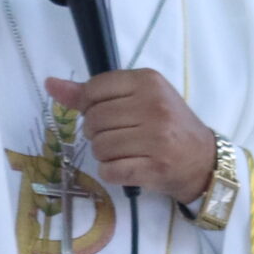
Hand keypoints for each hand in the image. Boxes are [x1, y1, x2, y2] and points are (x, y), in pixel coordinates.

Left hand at [45, 71, 217, 206]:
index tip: (105, 113)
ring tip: (123, 152)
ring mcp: (156, 138)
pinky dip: (111, 172)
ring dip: (103, 154)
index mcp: (148, 81)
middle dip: (96, 133)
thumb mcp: (138, 97)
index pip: (94, 90)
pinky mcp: (154, 168)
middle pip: (94, 120)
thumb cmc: (168, 124)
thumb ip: (93, 92)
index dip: (89, 106)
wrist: (203, 160)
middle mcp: (153, 106)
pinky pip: (110, 171)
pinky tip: (126, 167)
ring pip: (99, 147)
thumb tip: (50, 84)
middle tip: (117, 136)